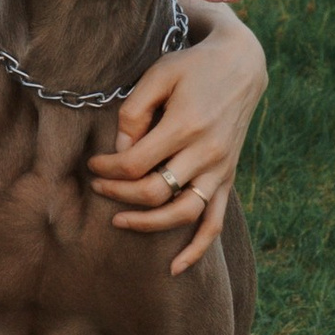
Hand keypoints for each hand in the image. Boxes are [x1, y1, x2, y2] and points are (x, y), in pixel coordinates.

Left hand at [87, 10, 265, 273]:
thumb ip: (134, 111)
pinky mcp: (228, 179)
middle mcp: (207, 153)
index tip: (93, 164)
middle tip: (97, 186)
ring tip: (118, 221)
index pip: (136, 164)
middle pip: (154, 192)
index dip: (108, 169)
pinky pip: (214, 222)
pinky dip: (197, 249)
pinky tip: (175, 267)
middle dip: (118, 193)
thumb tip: (121, 150)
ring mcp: (221, 170)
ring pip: (183, 214)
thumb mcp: (159, 74)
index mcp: (187, 125)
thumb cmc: (192, 67)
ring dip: (147, 224)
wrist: (242, 66)